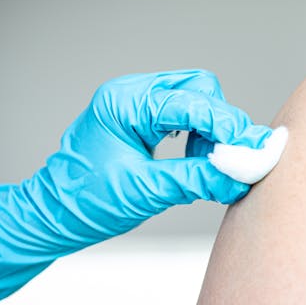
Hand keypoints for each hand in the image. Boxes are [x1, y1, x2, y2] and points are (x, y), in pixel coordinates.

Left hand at [0, 70, 270, 304]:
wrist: (51, 216)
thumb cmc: (85, 203)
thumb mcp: (145, 192)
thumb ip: (196, 179)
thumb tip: (240, 176)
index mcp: (124, 103)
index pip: (191, 102)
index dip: (227, 125)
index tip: (254, 148)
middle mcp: (130, 94)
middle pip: (199, 88)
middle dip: (221, 122)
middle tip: (233, 158)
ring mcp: (135, 102)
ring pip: (195, 98)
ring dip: (211, 130)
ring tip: (209, 165)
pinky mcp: (140, 117)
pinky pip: (183, 112)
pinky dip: (198, 134)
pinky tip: (196, 159)